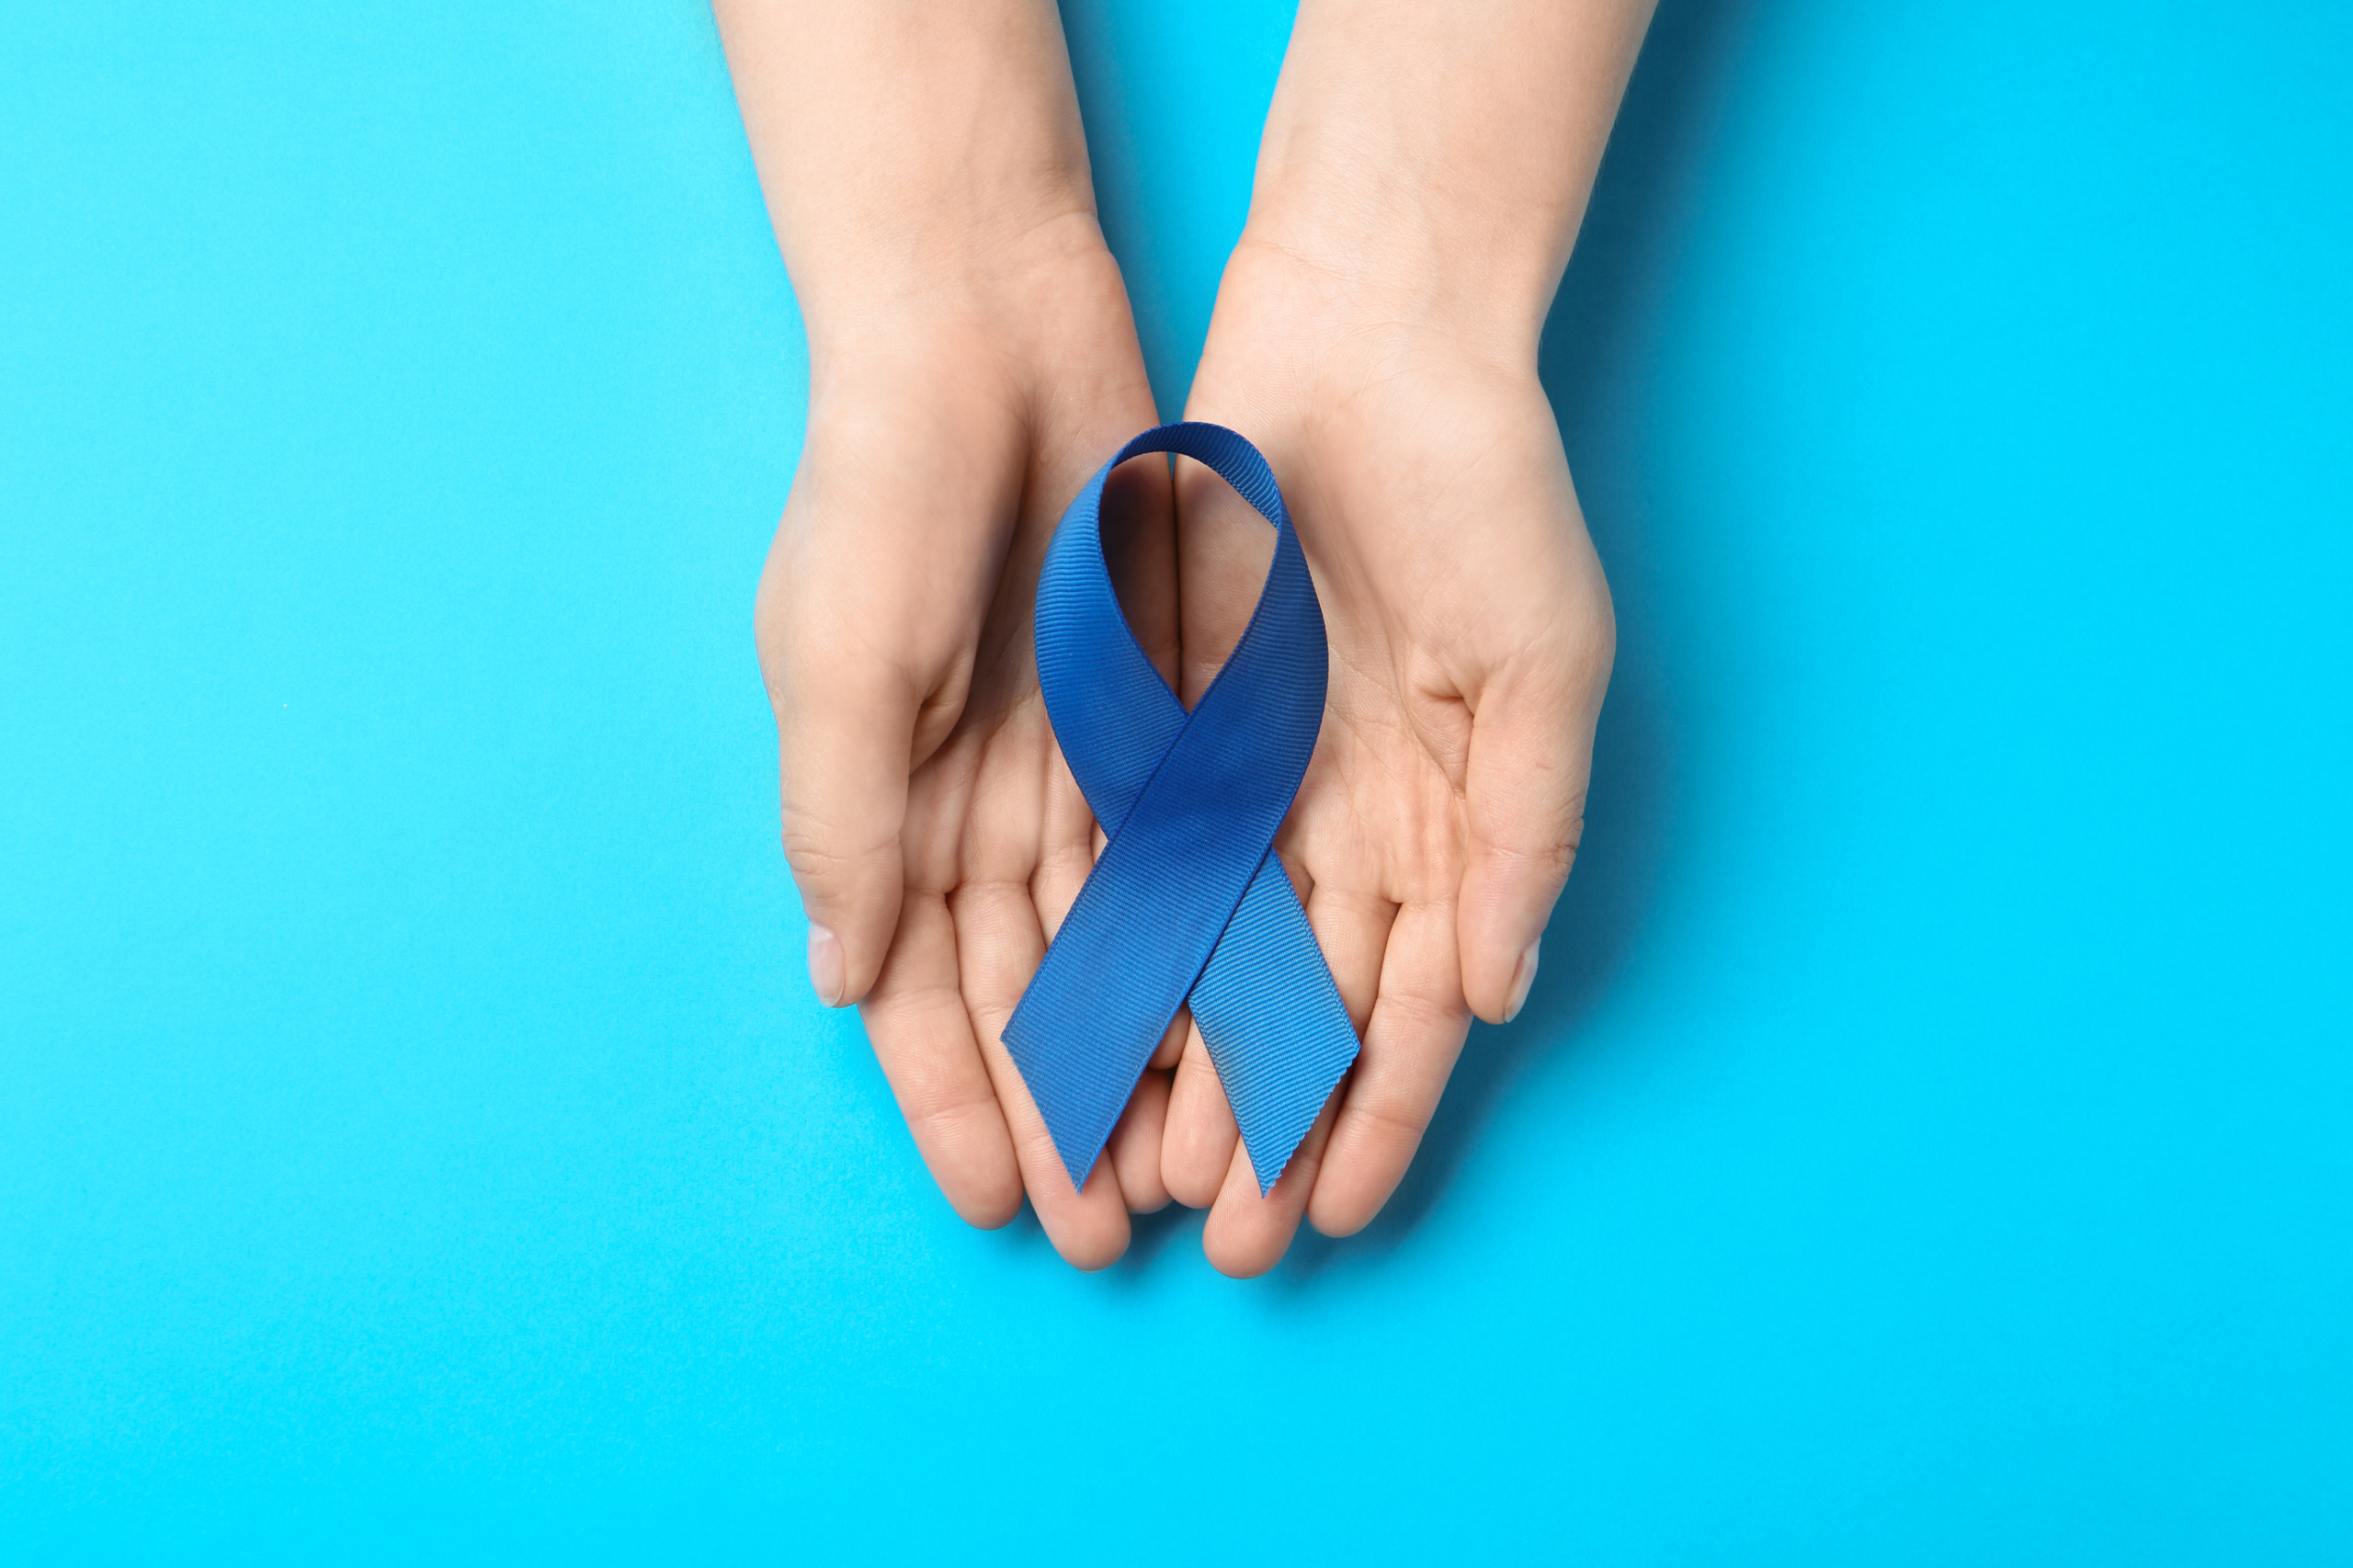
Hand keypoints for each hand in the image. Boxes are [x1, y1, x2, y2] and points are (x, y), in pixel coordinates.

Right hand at [718, 0, 1179, 1267]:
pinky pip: (1184, 850)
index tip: (1008, 1207)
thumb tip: (844, 980)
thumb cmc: (880, 497)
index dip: (958, 1106)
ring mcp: (1062, 763)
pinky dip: (1204, 939)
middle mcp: (970, 806)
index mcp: (877, 808)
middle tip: (1109, 1232)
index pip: (918, 996)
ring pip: (1111, 945)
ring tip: (1188, 1158)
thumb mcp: (837, 665)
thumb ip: (844, 824)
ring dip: (1143, 1051)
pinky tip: (1238, 1020)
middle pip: (1025, 995)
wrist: (982, 337)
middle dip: (1063, 1114)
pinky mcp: (1147, 712)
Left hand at [1159, 240, 1614, 1274]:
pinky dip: (1116, 950)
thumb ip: (1522, 837)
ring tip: (1138, 1171)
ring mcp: (1259, 780)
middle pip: (1301, 1011)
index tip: (1326, 1220)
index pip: (1410, 1011)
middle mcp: (1351, 825)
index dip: (1375, 1120)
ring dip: (1180, 1070)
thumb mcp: (1539, 669)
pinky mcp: (1173, 724)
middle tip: (1218, 1242)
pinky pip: (1137, 858)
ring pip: (1209, 961)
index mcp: (1452, 825)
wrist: (1370, 341)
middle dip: (1264, 1129)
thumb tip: (1498, 997)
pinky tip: (1084, 1035)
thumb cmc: (1485, 498)